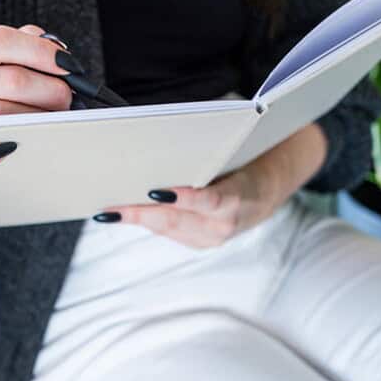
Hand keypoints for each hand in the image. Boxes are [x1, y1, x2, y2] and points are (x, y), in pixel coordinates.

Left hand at [95, 123, 328, 248]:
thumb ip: (209, 150)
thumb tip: (167, 138)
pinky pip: (169, 232)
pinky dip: (147, 222)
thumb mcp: (237, 149)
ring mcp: (213, 238)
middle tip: (113, 206)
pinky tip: (124, 214)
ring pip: (169, 229)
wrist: (271, 188)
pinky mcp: (201, 243)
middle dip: (142, 213)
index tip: (154, 191)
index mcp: (241, 197)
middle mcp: (227, 224)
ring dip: (137, 219)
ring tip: (108, 211)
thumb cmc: (248, 158)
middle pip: (179, 219)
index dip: (182, 198)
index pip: (209, 200)